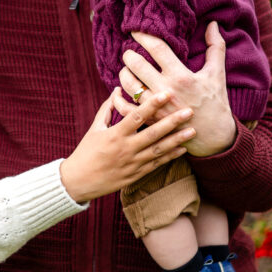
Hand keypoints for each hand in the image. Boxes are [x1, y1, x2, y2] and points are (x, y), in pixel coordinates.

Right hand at [60, 89, 195, 203]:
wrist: (79, 181)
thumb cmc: (86, 151)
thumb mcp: (94, 128)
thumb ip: (107, 108)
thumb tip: (117, 90)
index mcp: (115, 135)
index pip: (137, 116)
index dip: (152, 104)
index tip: (166, 93)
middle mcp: (126, 149)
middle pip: (153, 133)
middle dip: (172, 121)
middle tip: (189, 111)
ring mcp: (132, 163)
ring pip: (159, 150)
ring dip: (177, 140)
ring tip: (193, 130)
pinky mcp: (136, 175)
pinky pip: (157, 164)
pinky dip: (171, 157)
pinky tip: (183, 149)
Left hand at [118, 22, 236, 157]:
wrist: (215, 136)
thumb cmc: (216, 102)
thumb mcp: (217, 73)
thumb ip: (216, 47)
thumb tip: (213, 24)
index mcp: (181, 76)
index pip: (156, 48)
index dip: (143, 36)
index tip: (136, 31)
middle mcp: (165, 90)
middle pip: (137, 64)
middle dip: (128, 54)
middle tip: (128, 52)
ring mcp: (155, 107)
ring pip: (128, 84)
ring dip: (123, 74)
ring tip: (126, 69)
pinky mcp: (149, 120)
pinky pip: (125, 108)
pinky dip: (118, 98)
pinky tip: (120, 91)